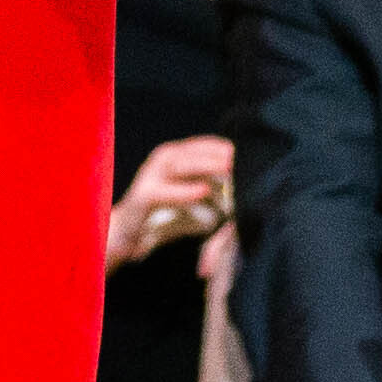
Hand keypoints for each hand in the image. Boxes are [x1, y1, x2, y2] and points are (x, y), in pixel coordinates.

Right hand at [108, 134, 235, 266]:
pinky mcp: (141, 195)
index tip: (255, 152)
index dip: (228, 148)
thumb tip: (245, 188)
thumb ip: (215, 192)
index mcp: (175, 156)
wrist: (127, 237)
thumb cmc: (164, 218)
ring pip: (180, 164)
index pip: (206, 144)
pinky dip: (185, 191)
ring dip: (207, 165)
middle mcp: (162, 159)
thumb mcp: (194, 201)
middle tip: (247, 158)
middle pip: (196, 150)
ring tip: (230, 168)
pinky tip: (203, 192)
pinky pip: (165, 191)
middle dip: (222, 153)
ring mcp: (150, 174)